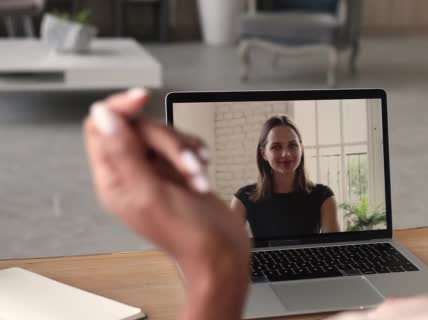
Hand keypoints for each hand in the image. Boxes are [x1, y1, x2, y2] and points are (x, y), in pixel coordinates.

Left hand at [83, 89, 250, 319]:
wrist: (221, 252)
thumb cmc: (187, 234)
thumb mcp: (151, 192)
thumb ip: (124, 152)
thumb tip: (103, 116)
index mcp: (114, 180)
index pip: (101, 128)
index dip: (120, 108)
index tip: (143, 98)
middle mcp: (131, 174)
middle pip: (139, 128)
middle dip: (167, 141)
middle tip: (186, 163)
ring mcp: (155, 172)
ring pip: (162, 136)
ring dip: (184, 150)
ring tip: (197, 174)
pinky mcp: (176, 172)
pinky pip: (181, 145)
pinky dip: (195, 153)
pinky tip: (202, 170)